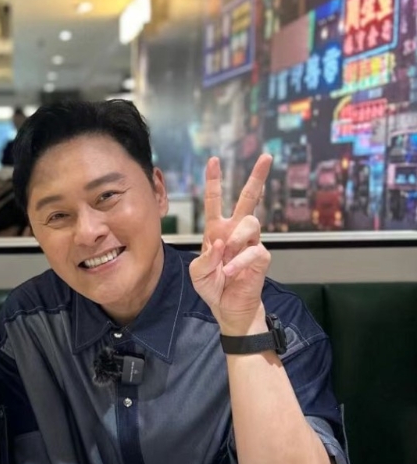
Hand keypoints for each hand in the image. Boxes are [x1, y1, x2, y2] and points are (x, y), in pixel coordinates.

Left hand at [190, 154, 272, 334]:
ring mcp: (250, 242)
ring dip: (236, 238)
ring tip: (227, 255)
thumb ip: (204, 258)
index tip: (214, 160)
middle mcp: (235, 231)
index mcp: (217, 230)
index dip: (214, 181)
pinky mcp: (261, 257)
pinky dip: (238, 262)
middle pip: (249, 199)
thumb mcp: (198, 273)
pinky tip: (229, 271)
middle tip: (266, 157)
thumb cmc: (213, 286)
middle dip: (257, 178)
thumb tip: (220, 243)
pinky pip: (253, 251)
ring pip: (250, 223)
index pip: (215, 201)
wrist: (227, 307)